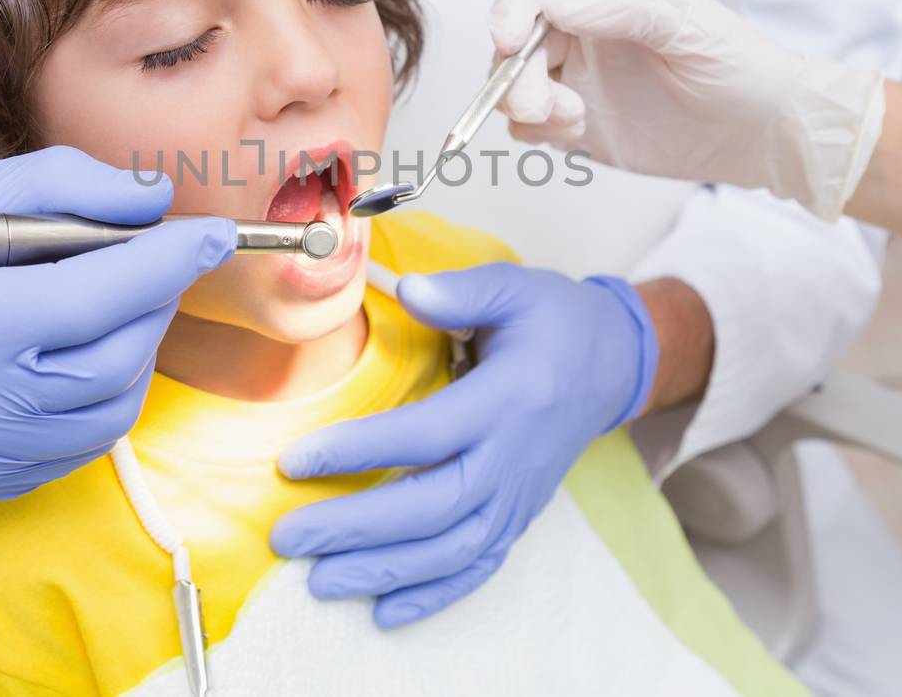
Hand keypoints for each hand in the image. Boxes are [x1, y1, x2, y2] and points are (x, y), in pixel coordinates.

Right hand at [0, 146, 234, 501]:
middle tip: (161, 261)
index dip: (162, 265)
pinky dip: (104, 394)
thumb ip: (64, 186)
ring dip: (137, 348)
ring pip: (109, 410)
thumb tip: (155, 202)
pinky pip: (80, 445)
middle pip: (110, 359)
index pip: (87, 300)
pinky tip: (85, 352)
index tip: (212, 236)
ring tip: (119, 303)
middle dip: (155, 301)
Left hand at [269, 263, 656, 626]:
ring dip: (384, 573)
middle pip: (432, 507)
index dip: (358, 450)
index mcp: (508, 398)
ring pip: (451, 550)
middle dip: (355, 528)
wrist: (614, 363)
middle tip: (287, 536)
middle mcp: (514, 458)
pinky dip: (434, 596)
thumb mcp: (514, 287)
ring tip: (318, 582)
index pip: (426, 434)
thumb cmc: (554, 320)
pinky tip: (383, 614)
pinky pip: (478, 568)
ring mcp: (519, 496)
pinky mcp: (520, 517)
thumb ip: (460, 292)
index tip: (293, 461)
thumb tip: (406, 288)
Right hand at [489, 0, 884, 220]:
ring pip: (514, 87)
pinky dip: (539, 131)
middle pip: (513, 44)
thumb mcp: (685, 22)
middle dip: (511, 74)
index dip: (510, 11)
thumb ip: (619, 8)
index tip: (506, 40)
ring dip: (525, 105)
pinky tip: (578, 133)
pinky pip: (532, 125)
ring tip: (572, 120)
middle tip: (535, 104)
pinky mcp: (577, 125)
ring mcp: (575, 82)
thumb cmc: (735, 64)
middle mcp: (580, 36)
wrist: (762, 131)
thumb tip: (555, 3)